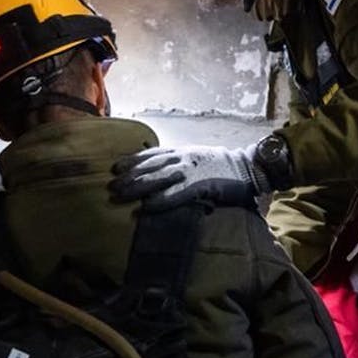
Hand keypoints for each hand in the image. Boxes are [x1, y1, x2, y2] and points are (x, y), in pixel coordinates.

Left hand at [110, 145, 269, 210]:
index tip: (115, 167)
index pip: (150, 153)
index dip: (132, 161)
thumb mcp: (196, 156)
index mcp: (181, 150)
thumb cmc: (221, 164)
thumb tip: (159, 170)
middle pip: (148, 166)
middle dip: (129, 176)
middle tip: (112, 186)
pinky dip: (160, 201)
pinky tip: (147, 207)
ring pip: (157, 178)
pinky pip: (176, 194)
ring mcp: (190, 171)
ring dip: (137, 188)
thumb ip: (178, 161)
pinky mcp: (200, 185)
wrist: (245, 166)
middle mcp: (182, 158)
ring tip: (121, 196)